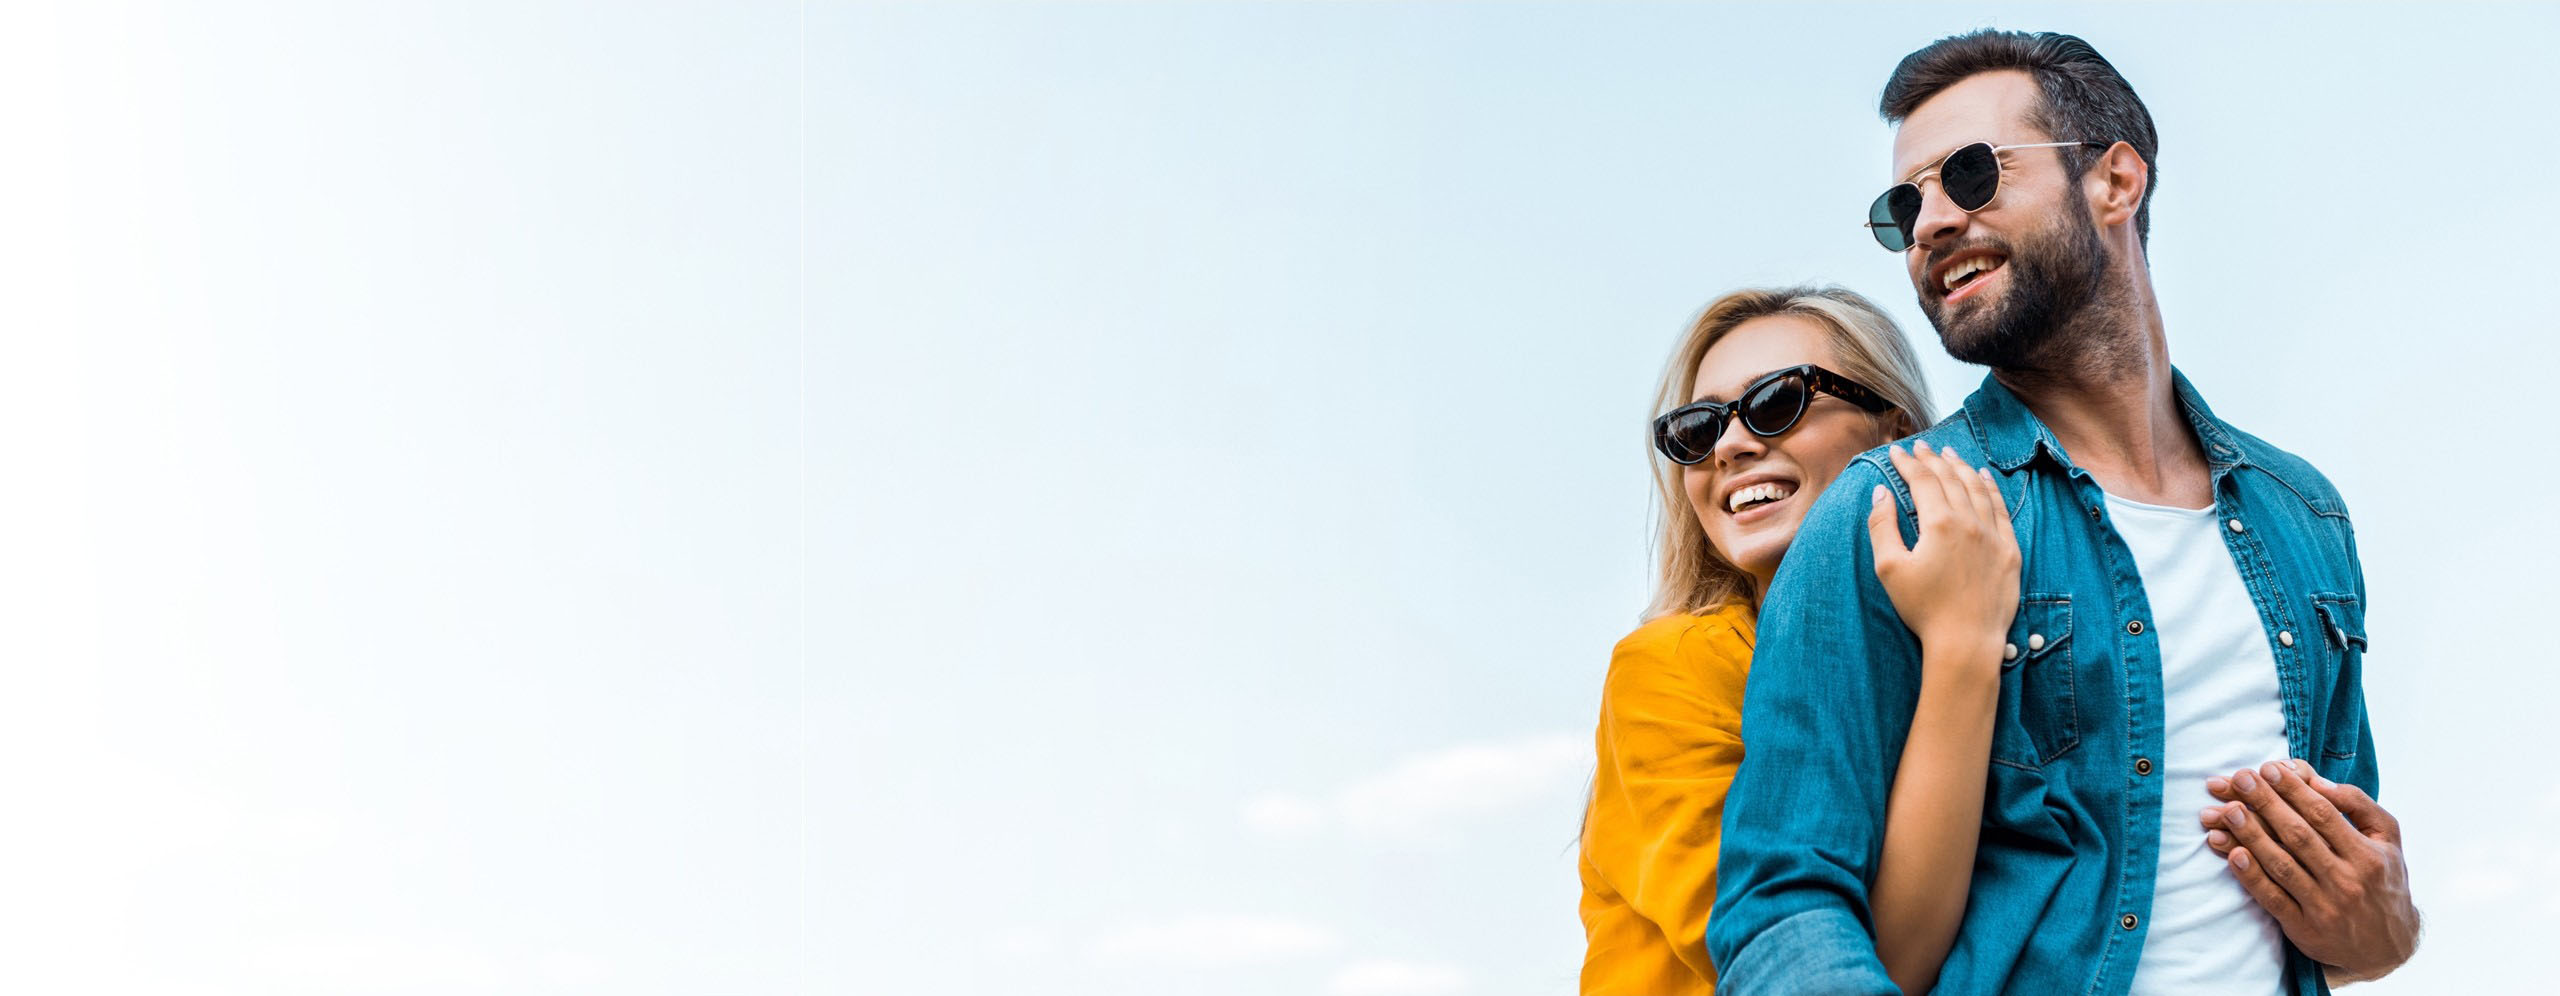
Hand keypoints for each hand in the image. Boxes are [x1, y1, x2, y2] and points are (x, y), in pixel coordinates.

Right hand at [1869, 440, 2019, 664]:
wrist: (1966, 641)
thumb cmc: (1924, 609)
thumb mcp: (1890, 569)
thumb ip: (1882, 526)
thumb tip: (1881, 493)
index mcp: (1940, 524)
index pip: (1923, 481)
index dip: (1908, 463)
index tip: (1897, 452)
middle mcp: (1970, 522)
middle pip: (1951, 479)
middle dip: (1933, 460)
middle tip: (1921, 447)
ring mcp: (1994, 535)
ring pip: (1978, 488)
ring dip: (1962, 467)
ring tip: (1950, 454)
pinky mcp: (2010, 550)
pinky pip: (2001, 509)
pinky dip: (1991, 488)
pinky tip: (1984, 478)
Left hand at [2199, 759, 2418, 982]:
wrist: (2387, 946)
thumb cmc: (2383, 881)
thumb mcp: (2388, 841)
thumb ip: (2358, 806)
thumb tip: (2318, 781)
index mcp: (2367, 855)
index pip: (2323, 815)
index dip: (2294, 789)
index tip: (2269, 768)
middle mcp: (2346, 880)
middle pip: (2298, 835)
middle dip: (2266, 803)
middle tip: (2241, 779)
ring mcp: (2324, 906)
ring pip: (2281, 865)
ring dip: (2251, 836)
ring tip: (2229, 810)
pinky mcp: (2304, 928)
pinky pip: (2273, 898)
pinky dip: (2252, 876)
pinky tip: (2232, 854)